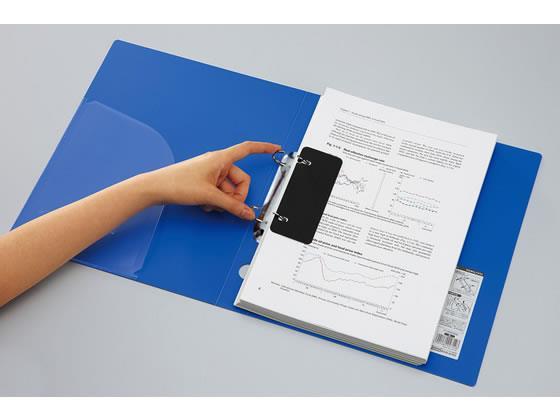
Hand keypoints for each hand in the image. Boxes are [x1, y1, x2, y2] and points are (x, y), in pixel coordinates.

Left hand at [140, 141, 280, 219]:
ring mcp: (210, 173)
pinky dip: (216, 200)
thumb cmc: (177, 183)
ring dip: (224, 200)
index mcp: (221, 158)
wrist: (156, 188)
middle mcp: (217, 164)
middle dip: (236, 195)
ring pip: (229, 189)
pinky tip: (206, 205)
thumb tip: (247, 213)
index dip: (263, 148)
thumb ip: (232, 206)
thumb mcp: (209, 196)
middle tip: (227, 205)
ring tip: (210, 204)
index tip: (275, 148)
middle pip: (240, 179)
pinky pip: (219, 192)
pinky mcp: (204, 182)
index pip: (247, 149)